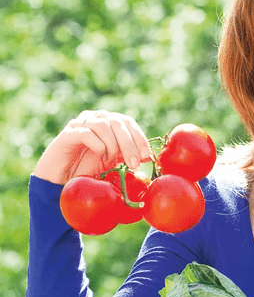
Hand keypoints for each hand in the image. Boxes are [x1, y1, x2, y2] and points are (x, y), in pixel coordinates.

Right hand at [33, 110, 151, 184]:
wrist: (61, 178)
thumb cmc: (88, 168)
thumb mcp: (114, 161)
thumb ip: (128, 155)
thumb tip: (149, 156)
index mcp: (109, 122)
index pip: (128, 122)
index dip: (140, 138)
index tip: (146, 155)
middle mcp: (95, 118)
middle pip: (118, 122)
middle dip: (130, 144)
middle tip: (133, 163)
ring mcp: (80, 124)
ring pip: (103, 125)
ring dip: (112, 144)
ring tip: (110, 159)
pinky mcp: (68, 133)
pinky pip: (86, 133)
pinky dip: (97, 145)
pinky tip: (100, 155)